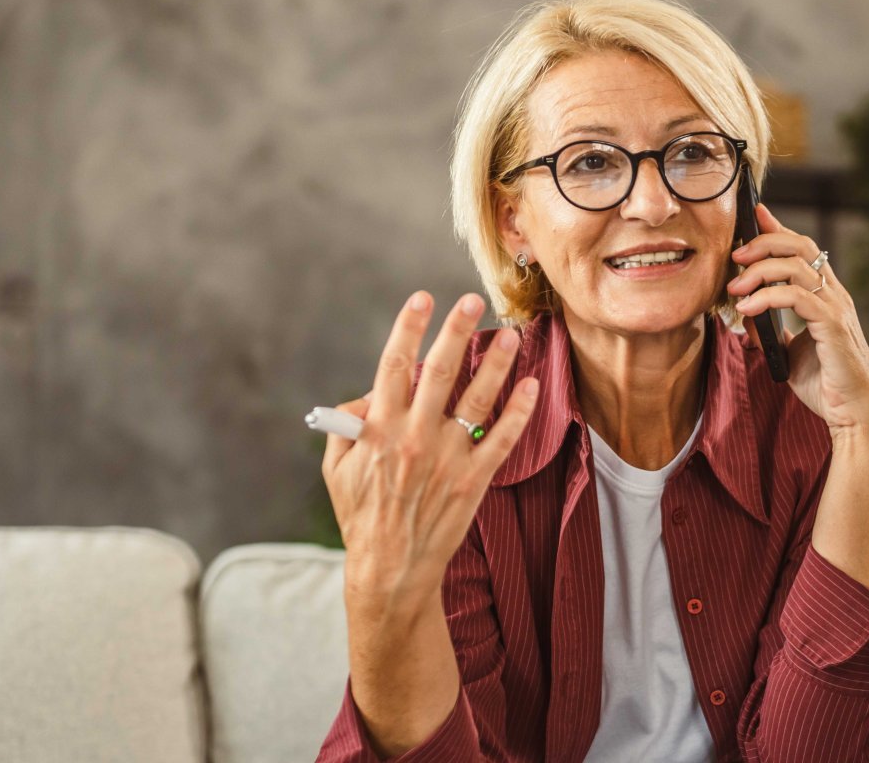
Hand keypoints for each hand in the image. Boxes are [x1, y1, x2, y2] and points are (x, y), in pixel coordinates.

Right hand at [320, 291, 539, 600]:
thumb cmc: (361, 516)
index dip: (409, 328)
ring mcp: (447, 458)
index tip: (422, 299)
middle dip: (457, 330)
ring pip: (477, 398)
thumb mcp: (335, 468)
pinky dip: (519, 412)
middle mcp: (414, 436)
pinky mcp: (473, 480)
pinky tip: (533, 387)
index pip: (394, 365)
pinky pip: (501, 439)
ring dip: (497, 363)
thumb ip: (347, 424)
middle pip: (440, 370)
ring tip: (512, 336)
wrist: (390, 570)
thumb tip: (370, 392)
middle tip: (473, 300)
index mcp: (378, 428)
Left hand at [727, 202, 868, 433]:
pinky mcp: (833, 325)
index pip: (802, 249)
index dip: (777, 228)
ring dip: (759, 271)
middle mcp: (834, 295)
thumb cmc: (827, 385)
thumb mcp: (791, 352)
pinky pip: (797, 297)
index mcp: (826, 296)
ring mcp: (836, 308)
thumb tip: (747, 316)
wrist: (854, 415)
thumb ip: (774, 331)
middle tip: (735, 256)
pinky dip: (767, 298)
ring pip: (796, 266)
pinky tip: (747, 309)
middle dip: (763, 242)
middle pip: (800, 245)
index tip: (753, 214)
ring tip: (735, 288)